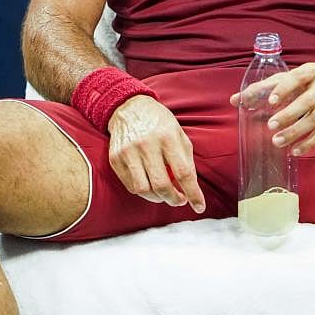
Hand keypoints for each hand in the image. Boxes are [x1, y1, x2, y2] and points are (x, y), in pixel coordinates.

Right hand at [107, 95, 205, 210]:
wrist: (128, 107)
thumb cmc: (159, 123)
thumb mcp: (179, 134)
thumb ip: (186, 160)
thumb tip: (190, 188)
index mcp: (167, 137)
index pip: (183, 172)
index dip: (193, 194)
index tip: (199, 206)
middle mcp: (147, 145)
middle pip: (161, 185)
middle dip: (174, 199)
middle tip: (180, 200)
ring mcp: (128, 152)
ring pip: (144, 190)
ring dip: (157, 198)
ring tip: (164, 194)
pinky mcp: (115, 159)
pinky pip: (130, 186)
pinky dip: (143, 191)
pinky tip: (149, 185)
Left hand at [229, 62, 314, 154]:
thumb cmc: (307, 83)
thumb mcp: (287, 80)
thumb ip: (262, 89)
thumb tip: (235, 100)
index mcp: (311, 71)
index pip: (297, 78)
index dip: (284, 89)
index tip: (270, 101)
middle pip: (308, 102)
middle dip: (289, 115)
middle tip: (271, 126)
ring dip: (296, 132)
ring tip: (278, 142)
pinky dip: (309, 143)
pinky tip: (295, 151)